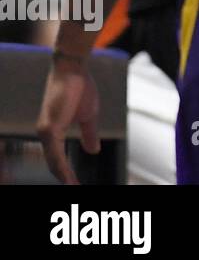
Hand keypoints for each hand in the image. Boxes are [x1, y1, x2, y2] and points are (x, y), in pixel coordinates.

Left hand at [36, 55, 100, 183]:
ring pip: (53, 163)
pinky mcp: (49, 128)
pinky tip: (68, 179)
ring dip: (64, 178)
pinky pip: (55, 154)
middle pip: (53, 165)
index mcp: (52, 132)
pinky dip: (62, 169)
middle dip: (65, 180)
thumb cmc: (80, 87)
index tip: (76, 185)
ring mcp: (45, 132)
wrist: (74, 69)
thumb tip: (93, 150)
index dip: (66, 174)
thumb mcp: (89, 116)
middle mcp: (44, 134)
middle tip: (75, 190)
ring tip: (74, 189)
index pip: (57, 159)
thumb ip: (88, 134)